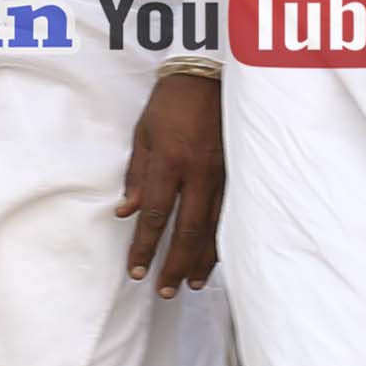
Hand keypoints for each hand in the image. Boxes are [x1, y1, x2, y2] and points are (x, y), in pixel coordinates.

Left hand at [115, 66, 223, 291]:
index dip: (146, 247)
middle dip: (174, 264)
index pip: (155, 215)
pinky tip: (216, 257)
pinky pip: (231, 214)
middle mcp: (199, 173)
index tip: (137, 270)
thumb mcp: (144, 133)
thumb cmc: (171, 102)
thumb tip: (126, 212)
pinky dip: (222, 240)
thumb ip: (137, 175)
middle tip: (164, 290)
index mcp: (170, 161)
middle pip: (187, 231)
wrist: (210, 75)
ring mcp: (223, 174)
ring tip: (190, 283)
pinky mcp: (239, 173)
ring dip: (201, 260)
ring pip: (214, 228)